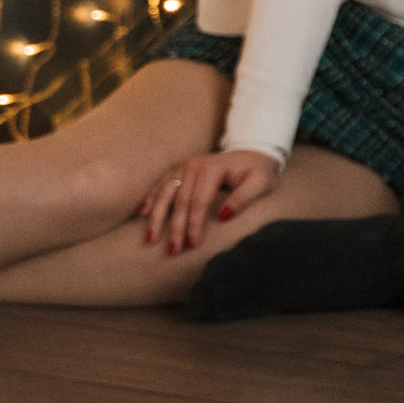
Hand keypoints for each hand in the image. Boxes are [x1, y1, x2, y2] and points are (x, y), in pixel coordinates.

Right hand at [138, 149, 280, 254]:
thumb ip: (244, 198)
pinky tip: (143, 213)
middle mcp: (194, 166)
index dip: (194, 225)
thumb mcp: (261, 183)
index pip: (199, 202)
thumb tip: (223, 216)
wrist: (253, 152)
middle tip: (172, 251)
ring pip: (165, 193)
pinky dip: (152, 198)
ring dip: (157, 217)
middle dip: (175, 228)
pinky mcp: (180, 169)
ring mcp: (184, 166)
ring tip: (150, 238)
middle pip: (180, 201)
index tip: (192, 245)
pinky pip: (162, 184)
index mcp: (212, 168)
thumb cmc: (259, 171)